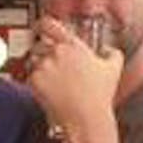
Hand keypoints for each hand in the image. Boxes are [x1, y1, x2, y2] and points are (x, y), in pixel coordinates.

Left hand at [26, 16, 124, 133]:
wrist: (84, 119)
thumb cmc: (98, 96)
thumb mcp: (114, 69)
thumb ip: (113, 53)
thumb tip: (107, 49)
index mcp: (73, 45)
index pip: (49, 24)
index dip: (42, 24)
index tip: (41, 27)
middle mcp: (56, 52)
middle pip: (39, 43)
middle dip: (43, 52)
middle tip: (51, 63)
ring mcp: (43, 66)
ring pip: (32, 59)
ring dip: (38, 65)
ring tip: (51, 79)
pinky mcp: (34, 81)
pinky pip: (29, 75)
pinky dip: (35, 81)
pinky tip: (48, 89)